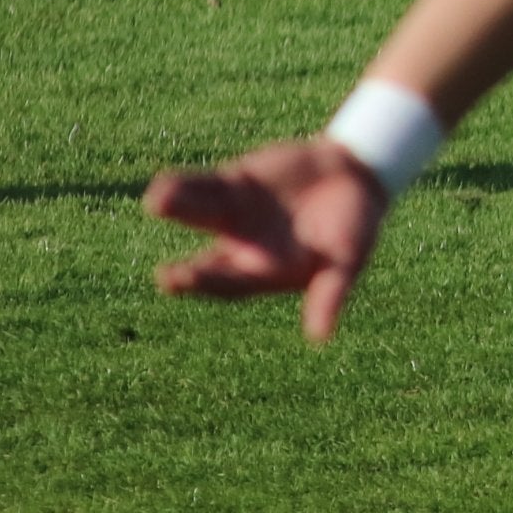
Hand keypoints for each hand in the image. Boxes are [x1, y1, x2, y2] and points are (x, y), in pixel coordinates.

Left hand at [144, 135, 390, 340]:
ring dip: (178, 210)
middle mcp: (242, 249)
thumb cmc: (355, 227)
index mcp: (265, 274)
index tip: (186, 286)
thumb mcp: (347, 261)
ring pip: (199, 216)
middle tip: (168, 277)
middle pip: (206, 262)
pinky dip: (188, 185)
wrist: (355, 175)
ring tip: (157, 203)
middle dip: (188, 270)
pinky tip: (163, 184)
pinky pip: (207, 186)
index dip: (210, 285)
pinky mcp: (235, 183)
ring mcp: (235, 215)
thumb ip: (331, 292)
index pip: (230, 285)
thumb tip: (320, 337)